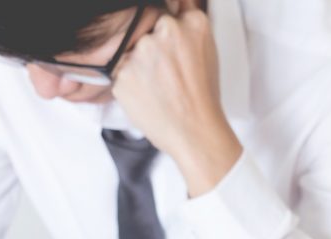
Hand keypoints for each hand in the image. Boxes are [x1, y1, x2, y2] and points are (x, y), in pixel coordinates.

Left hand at [112, 0, 242, 196]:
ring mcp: (142, 53)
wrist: (196, 133)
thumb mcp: (208, 53)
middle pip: (147, 33)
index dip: (168, 36)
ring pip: (132, 53)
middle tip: (168, 76)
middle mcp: (164, 33)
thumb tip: (179, 5)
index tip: (172, 53)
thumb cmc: (204, 98)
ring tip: (160, 90)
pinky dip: (132, 87)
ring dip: (141, 69)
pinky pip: (121, 75)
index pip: (167, 15)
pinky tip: (150, 98)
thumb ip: (189, 26)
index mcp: (191, 24)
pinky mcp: (123, 75)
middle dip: (153, 52)